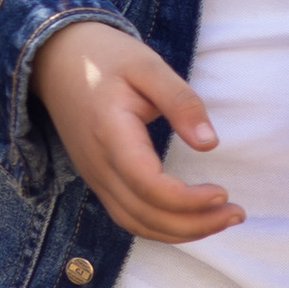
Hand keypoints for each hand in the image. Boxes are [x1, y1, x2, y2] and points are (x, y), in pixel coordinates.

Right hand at [33, 20, 241, 243]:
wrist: (53, 56)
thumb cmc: (104, 55)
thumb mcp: (146, 64)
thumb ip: (180, 100)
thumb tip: (210, 144)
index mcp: (110, 133)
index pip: (148, 185)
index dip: (189, 200)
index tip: (223, 191)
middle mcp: (97, 163)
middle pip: (145, 215)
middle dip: (195, 224)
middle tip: (235, 213)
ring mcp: (92, 174)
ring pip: (135, 223)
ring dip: (179, 232)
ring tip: (219, 219)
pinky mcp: (95, 177)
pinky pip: (127, 216)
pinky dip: (159, 227)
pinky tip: (187, 217)